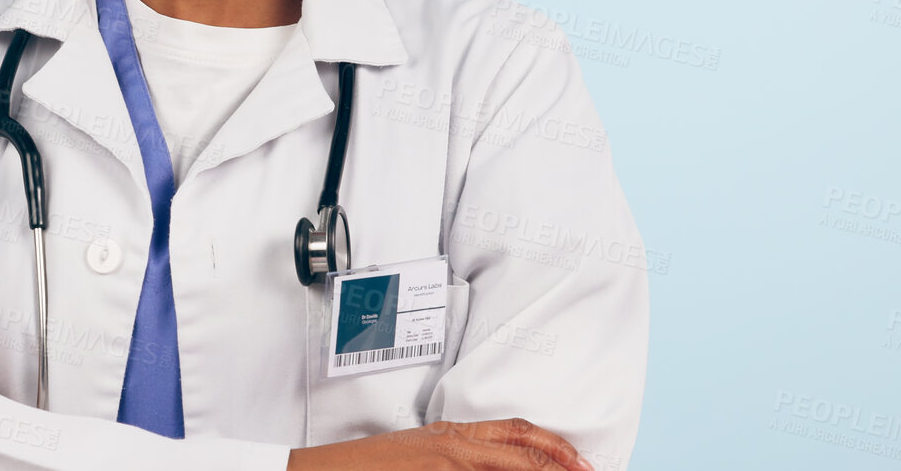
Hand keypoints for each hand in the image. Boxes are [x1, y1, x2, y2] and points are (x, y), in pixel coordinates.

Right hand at [286, 418, 594, 470]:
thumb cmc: (364, 467)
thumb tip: (479, 465)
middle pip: (522, 452)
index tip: (580, 461)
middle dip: (561, 465)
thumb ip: (453, 458)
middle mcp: (451, 446)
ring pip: (508, 467)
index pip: (516, 433)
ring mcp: (441, 463)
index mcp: (450, 436)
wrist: (320, 470)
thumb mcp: (418, 455)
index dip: (554, 446)